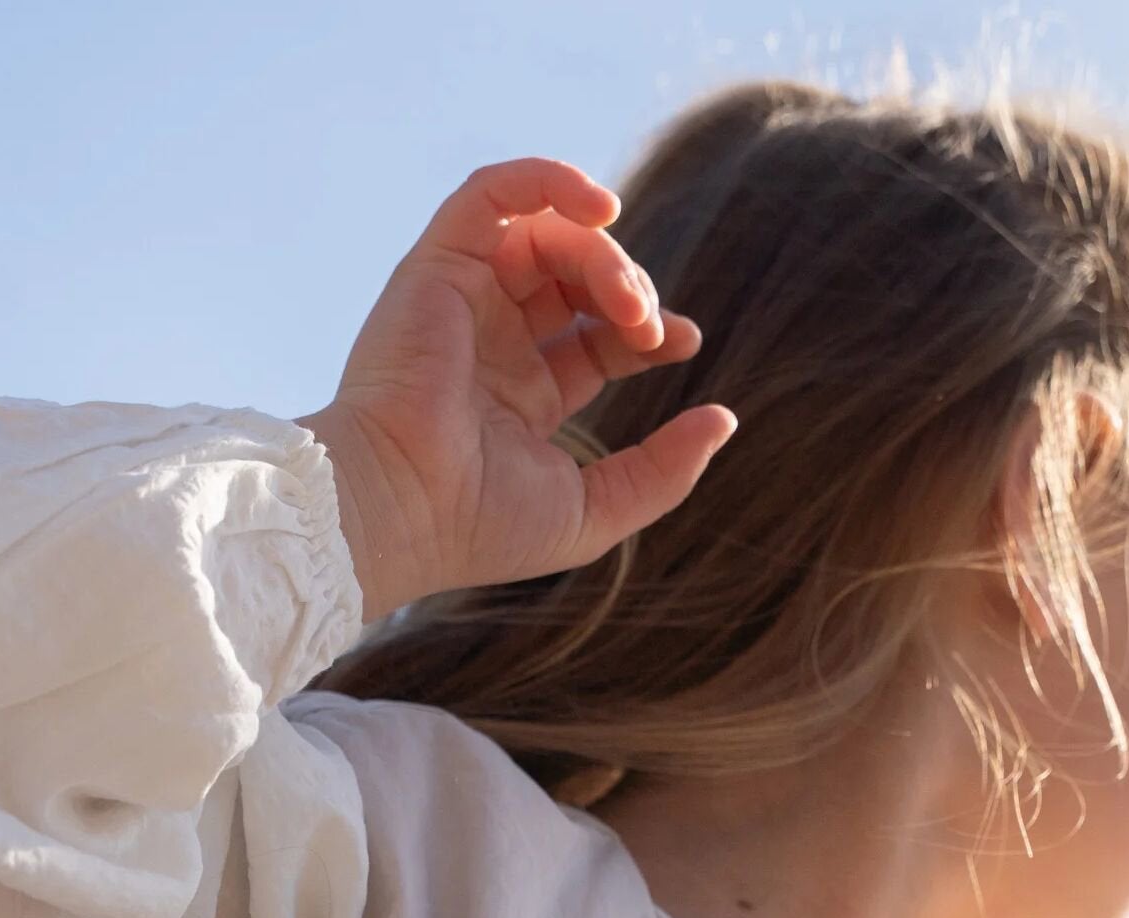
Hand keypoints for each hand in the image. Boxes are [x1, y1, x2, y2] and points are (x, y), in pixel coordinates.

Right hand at [298, 157, 735, 623]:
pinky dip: (545, 179)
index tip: (685, 339)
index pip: (597, 337)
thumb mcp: (599, 510)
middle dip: (630, 291)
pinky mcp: (435, 267)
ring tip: (628, 303)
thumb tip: (724, 419)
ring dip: (604, 256)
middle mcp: (490, 343)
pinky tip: (602, 208)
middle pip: (579, 280)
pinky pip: (490, 194)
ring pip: (548, 237)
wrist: (403, 509)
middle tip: (649, 330)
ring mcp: (462, 301)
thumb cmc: (486, 526)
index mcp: (520, 396)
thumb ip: (665, 470)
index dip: (649, 326)